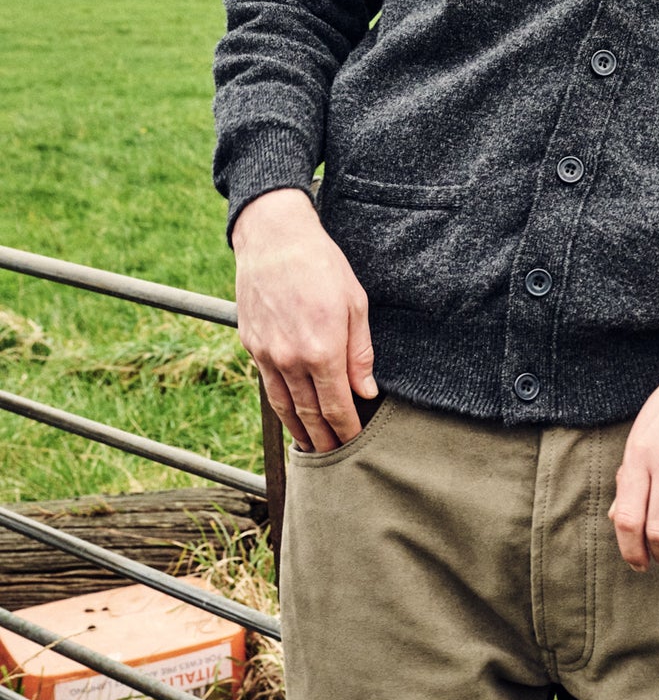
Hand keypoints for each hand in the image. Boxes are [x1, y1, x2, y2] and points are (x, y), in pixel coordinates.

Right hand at [232, 187, 376, 452]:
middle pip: (309, 413)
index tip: (354, 445)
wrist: (274, 239)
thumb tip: (366, 391)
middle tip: (334, 459)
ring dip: (299, 431)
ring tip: (311, 448)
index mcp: (322, 350)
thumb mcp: (355, 304)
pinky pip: (267, 386)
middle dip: (323, 439)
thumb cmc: (322, 266)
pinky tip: (289, 415)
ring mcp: (267, 354)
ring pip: (284, 405)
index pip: (336, 406)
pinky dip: (280, 407)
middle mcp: (291, 359)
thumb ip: (360, 353)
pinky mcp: (251, 345)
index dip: (345, 429)